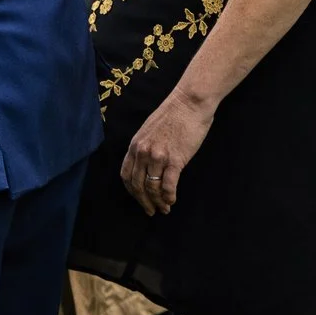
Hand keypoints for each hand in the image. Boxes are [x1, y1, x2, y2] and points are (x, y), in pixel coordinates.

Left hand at [121, 89, 213, 215]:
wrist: (189, 103)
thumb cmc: (172, 115)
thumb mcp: (149, 130)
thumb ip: (145, 147)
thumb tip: (145, 166)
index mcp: (135, 145)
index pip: (126, 175)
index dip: (131, 191)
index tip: (139, 199)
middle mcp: (143, 152)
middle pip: (137, 185)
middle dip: (143, 201)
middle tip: (151, 211)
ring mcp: (158, 156)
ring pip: (152, 188)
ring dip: (158, 202)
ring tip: (164, 209)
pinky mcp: (175, 160)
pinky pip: (168, 185)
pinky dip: (169, 196)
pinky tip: (172, 200)